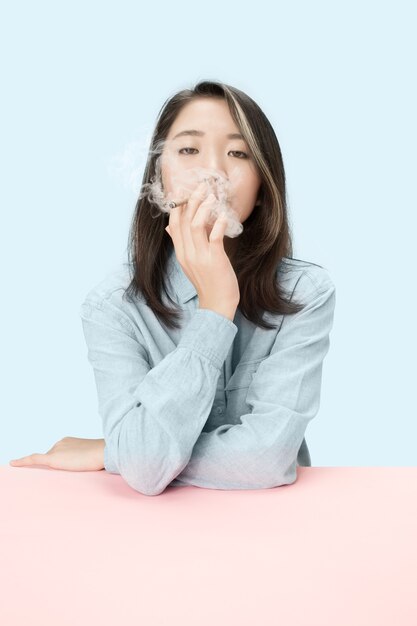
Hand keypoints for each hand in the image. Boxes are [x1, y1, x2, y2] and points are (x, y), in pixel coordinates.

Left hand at [9, 437, 104, 471]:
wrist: (102, 452)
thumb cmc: (100, 455)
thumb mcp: (89, 456)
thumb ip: (80, 458)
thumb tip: (78, 465)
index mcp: (67, 440)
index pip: (58, 455)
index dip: (61, 463)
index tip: (65, 466)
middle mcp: (59, 442)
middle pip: (52, 459)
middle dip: (60, 466)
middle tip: (77, 468)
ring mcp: (56, 449)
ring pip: (49, 463)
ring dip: (57, 468)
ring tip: (75, 467)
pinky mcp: (53, 458)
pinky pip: (34, 459)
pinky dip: (23, 461)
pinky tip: (13, 463)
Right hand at [165, 179, 239, 317]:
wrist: (217, 304)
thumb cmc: (208, 282)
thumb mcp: (189, 262)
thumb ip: (181, 243)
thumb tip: (169, 227)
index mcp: (181, 252)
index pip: (174, 223)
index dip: (178, 204)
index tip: (184, 189)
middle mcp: (187, 252)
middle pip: (184, 220)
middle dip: (192, 200)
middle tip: (202, 185)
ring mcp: (199, 256)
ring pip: (195, 225)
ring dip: (203, 208)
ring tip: (212, 196)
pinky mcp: (214, 259)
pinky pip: (214, 237)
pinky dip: (218, 224)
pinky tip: (223, 216)